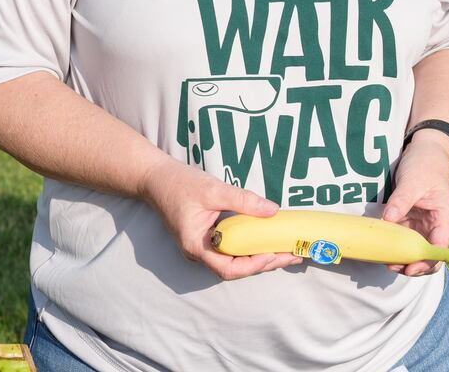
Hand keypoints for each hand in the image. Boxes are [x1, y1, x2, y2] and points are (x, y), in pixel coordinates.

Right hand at [140, 157, 301, 280]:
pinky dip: (250, 247)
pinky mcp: (206, 239)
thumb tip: (274, 211)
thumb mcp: (214, 190)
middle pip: (235, 268)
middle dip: (265, 263)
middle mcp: (199, 253)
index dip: (255, 265)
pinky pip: (231, 249)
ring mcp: (202, 247)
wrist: (156, 178)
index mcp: (197, 246)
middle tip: (293, 255)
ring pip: (234, 260)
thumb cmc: (181, 184)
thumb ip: (244, 201)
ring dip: (260, 257)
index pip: (229, 269)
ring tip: (286, 251)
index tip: (277, 254)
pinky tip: (267, 240)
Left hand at [382, 133, 448, 276]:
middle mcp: (434, 226)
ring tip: (382, 259)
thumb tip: (387, 220)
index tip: (408, 268)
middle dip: (411, 265)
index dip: (426, 262)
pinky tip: (380, 247)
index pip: (439, 247)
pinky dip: (392, 245)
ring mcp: (421, 224)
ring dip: (400, 258)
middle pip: (427, 255)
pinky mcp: (409, 220)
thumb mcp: (414, 181)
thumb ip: (401, 200)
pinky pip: (402, 238)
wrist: (426, 149)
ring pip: (413, 250)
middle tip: (390, 266)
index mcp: (443, 218)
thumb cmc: (426, 164)